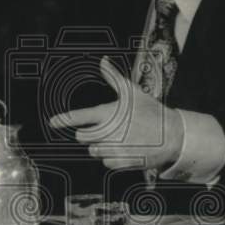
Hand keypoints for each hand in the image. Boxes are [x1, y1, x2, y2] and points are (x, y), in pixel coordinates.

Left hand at [47, 56, 183, 170]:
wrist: (172, 135)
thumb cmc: (151, 111)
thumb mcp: (133, 92)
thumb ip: (113, 78)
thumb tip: (102, 60)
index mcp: (109, 113)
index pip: (80, 117)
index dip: (64, 119)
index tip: (53, 122)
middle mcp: (108, 132)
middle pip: (83, 137)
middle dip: (90, 134)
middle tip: (107, 130)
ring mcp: (114, 149)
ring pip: (93, 151)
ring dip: (101, 146)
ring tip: (119, 139)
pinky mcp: (120, 162)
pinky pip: (105, 163)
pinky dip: (112, 158)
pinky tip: (125, 150)